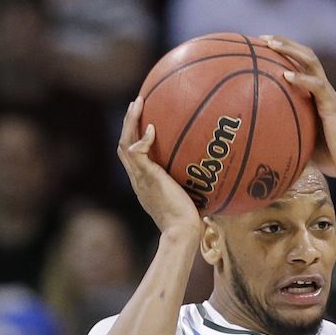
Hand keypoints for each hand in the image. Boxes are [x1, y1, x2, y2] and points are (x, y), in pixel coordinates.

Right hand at [117, 97, 203, 235]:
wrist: (181, 232)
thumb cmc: (189, 222)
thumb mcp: (188, 199)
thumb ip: (191, 187)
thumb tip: (212, 178)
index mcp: (144, 183)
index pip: (133, 157)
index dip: (135, 138)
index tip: (144, 123)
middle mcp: (138, 179)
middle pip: (123, 145)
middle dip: (128, 123)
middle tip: (136, 104)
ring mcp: (140, 178)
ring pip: (124, 144)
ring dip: (130, 122)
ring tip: (138, 103)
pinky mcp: (147, 177)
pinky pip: (137, 152)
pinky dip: (143, 139)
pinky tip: (152, 128)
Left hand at [263, 35, 335, 179]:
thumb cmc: (329, 158)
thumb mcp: (301, 142)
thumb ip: (286, 133)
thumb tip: (261, 140)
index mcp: (316, 95)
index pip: (301, 65)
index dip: (284, 52)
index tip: (261, 47)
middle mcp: (323, 89)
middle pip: (305, 55)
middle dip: (285, 43)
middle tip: (263, 38)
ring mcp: (328, 95)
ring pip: (311, 62)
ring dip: (291, 50)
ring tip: (272, 44)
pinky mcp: (332, 105)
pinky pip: (317, 86)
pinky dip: (302, 78)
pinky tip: (286, 75)